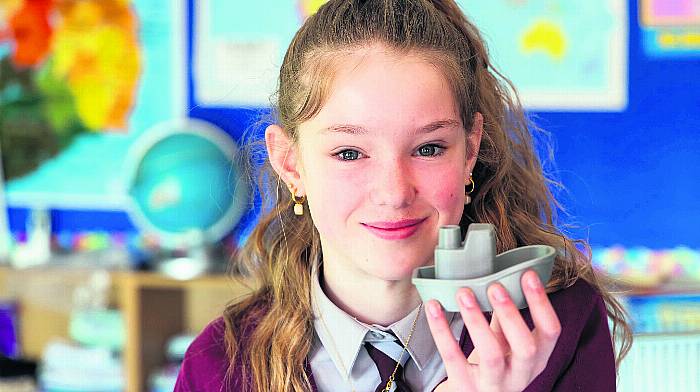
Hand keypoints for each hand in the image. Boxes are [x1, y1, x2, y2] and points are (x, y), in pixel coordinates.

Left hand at [425, 270, 560, 391]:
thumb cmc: (494, 362)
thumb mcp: (508, 341)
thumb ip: (507, 315)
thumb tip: (503, 273)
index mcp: (537, 358)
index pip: (551, 332)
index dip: (542, 303)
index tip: (528, 274)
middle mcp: (521, 374)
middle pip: (525, 347)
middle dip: (511, 314)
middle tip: (494, 285)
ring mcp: (493, 384)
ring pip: (491, 355)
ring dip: (477, 321)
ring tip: (463, 293)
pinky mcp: (465, 386)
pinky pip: (453, 357)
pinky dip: (442, 330)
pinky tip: (434, 307)